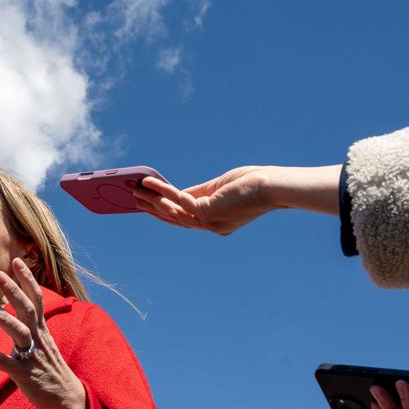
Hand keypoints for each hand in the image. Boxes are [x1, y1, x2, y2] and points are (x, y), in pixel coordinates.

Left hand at [0, 258, 87, 408]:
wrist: (67, 398)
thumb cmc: (51, 368)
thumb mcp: (45, 341)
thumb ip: (34, 324)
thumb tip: (22, 307)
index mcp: (42, 330)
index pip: (37, 298)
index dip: (27, 279)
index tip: (16, 261)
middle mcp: (38, 338)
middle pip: (27, 309)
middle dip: (13, 290)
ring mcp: (32, 356)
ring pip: (18, 332)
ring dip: (2, 317)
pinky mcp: (24, 374)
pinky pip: (3, 362)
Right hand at [133, 165, 340, 234]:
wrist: (273, 186)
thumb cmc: (253, 183)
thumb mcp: (221, 188)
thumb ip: (200, 192)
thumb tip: (176, 192)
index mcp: (216, 223)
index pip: (186, 218)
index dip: (165, 211)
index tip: (148, 204)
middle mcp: (211, 227)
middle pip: (175, 219)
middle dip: (153, 209)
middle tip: (134, 200)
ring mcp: (209, 222)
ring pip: (173, 213)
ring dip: (152, 201)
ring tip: (135, 191)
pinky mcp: (208, 211)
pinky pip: (178, 200)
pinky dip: (162, 190)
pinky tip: (150, 182)